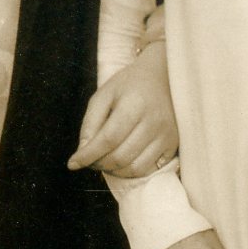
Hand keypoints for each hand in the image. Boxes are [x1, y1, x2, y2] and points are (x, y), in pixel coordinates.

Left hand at [68, 43, 179, 176]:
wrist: (165, 77)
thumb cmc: (130, 85)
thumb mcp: (104, 95)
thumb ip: (90, 122)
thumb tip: (82, 152)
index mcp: (135, 104)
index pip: (108, 139)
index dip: (88, 155)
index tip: (73, 163)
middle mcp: (154, 121)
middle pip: (120, 157)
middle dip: (98, 164)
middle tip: (89, 161)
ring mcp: (167, 135)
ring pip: (135, 169)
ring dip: (114, 171)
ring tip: (104, 161)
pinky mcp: (174, 144)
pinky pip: (149, 169)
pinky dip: (131, 171)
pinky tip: (123, 161)